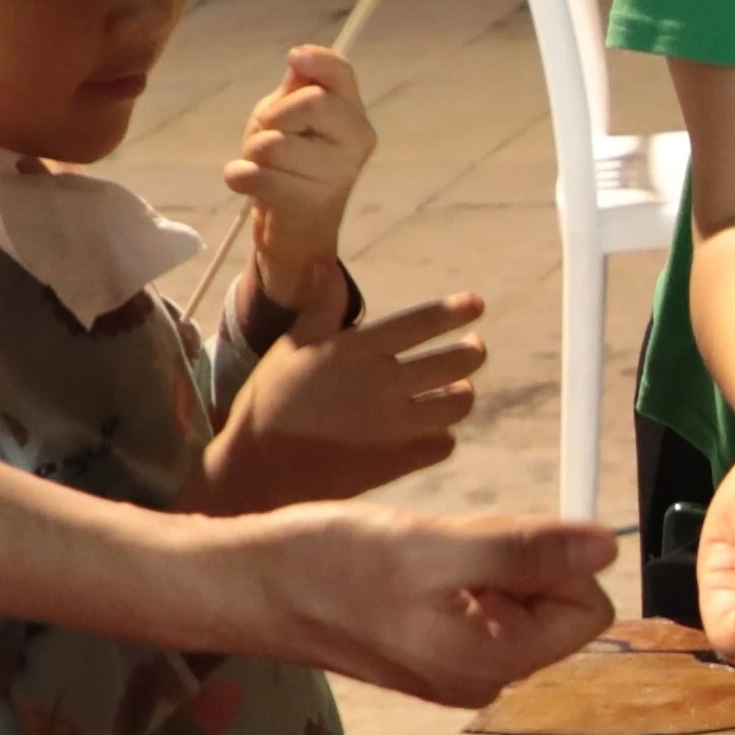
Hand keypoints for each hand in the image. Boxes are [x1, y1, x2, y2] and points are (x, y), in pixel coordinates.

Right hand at [203, 501, 614, 702]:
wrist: (249, 585)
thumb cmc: (329, 561)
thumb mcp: (434, 546)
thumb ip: (525, 550)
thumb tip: (607, 547)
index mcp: (493, 662)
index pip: (588, 607)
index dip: (553, 561)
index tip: (489, 543)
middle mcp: (484, 678)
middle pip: (554, 604)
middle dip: (513, 562)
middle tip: (442, 550)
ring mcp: (456, 670)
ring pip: (515, 598)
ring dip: (480, 565)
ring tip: (419, 559)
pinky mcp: (432, 653)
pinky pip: (478, 605)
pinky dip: (454, 576)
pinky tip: (406, 571)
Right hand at [209, 286, 487, 507]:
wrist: (258, 471)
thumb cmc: (270, 403)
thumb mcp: (290, 347)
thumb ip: (320, 307)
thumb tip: (325, 263)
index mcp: (359, 350)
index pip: (424, 321)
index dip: (457, 310)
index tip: (476, 304)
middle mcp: (384, 384)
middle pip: (457, 361)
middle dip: (472, 352)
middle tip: (473, 349)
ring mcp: (395, 426)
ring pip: (458, 404)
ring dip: (461, 394)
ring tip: (455, 390)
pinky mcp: (398, 462)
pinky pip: (443, 445)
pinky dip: (442, 437)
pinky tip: (432, 432)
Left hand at [225, 49, 377, 307]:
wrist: (294, 227)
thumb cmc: (290, 160)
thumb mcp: (290, 116)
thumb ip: (297, 88)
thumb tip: (301, 58)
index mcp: (353, 114)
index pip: (343, 74)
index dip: (319, 60)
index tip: (295, 56)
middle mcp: (357, 141)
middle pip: (309, 103)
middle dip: (275, 117)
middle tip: (270, 136)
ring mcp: (338, 175)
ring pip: (275, 143)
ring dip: (253, 152)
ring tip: (263, 166)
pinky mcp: (310, 205)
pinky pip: (258, 175)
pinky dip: (240, 176)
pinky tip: (248, 183)